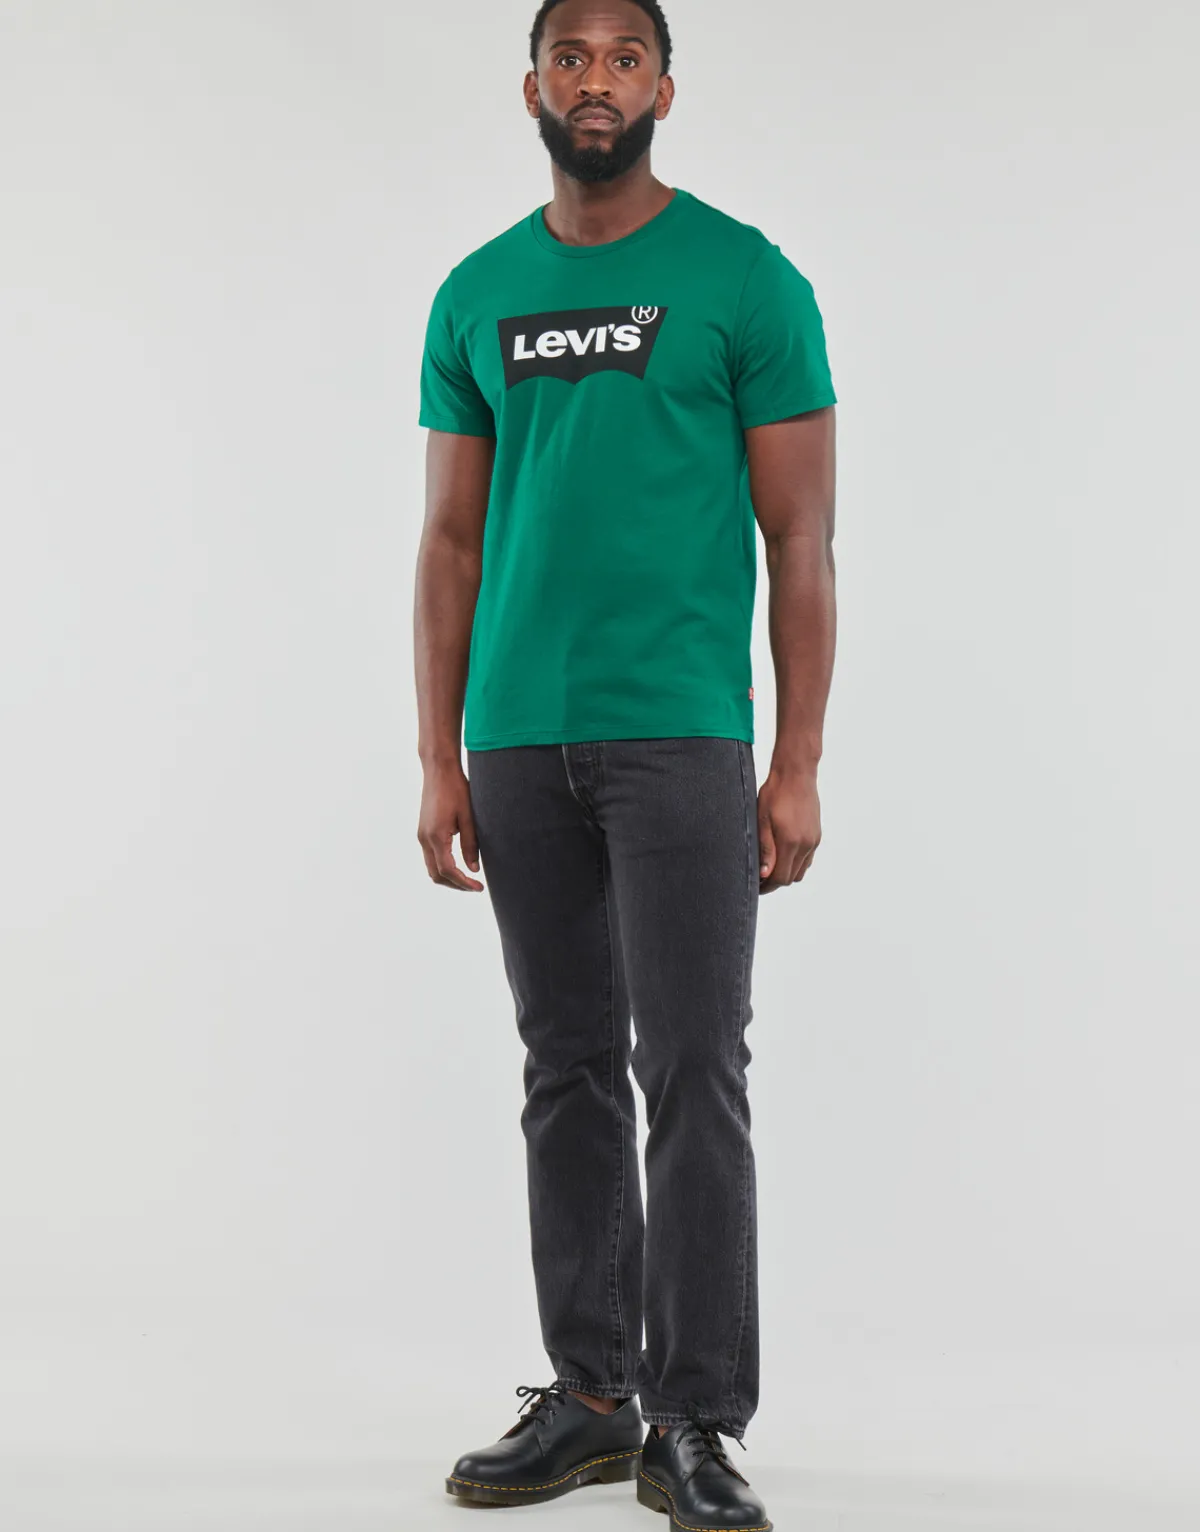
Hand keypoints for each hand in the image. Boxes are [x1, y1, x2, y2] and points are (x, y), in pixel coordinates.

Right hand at [417, 762, 483, 891]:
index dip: (463, 883)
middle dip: (455, 884)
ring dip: (448, 877)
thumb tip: (473, 869)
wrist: (439, 770)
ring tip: (467, 878)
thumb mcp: (469, 817)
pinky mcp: (423, 831)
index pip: (448, 871)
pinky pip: (430, 856)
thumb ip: (470, 844)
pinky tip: (458, 863)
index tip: (479, 887)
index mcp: (436, 836)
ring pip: (431, 867)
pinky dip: (442, 866)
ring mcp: (421, 835)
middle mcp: (424, 838)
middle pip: (436, 874)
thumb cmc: (456, 789)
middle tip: (474, 886)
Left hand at [757, 768, 820, 893]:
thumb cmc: (776, 793)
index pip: (780, 877)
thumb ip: (765, 849)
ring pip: (801, 871)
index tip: (756, 886)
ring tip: (770, 868)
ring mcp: (813, 841)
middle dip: (775, 882)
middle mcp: (805, 845)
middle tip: (759, 879)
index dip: (767, 886)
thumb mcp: (762, 820)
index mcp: (790, 842)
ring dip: (786, 873)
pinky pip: (807, 860)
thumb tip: (765, 874)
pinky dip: (796, 864)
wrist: (796, 774)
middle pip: (791, 877)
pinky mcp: (817, 835)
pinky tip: (783, 856)